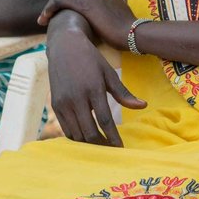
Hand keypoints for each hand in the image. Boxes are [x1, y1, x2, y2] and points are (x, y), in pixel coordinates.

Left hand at [38, 0, 134, 48]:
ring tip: (43, 20)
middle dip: (54, 2)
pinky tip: (44, 19)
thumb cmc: (126, 29)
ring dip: (49, 6)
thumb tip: (102, 20)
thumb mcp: (115, 16)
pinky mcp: (84, 4)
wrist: (133, 33)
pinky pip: (59, 1)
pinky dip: (49, 8)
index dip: (65, 0)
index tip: (59, 12)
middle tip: (48, 16)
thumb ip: (107, 12)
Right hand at [47, 26, 145, 145]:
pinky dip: (77, 138)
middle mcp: (76, 98)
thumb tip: (143, 106)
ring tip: (102, 147)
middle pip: (90, 132)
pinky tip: (88, 138)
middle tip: (112, 151)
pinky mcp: (55, 105)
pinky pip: (67, 130)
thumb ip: (123, 93)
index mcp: (93, 88)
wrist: (64, 46)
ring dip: (90, 144)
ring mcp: (63, 103)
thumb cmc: (90, 59)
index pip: (105, 121)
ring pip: (77, 134)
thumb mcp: (109, 73)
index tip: (122, 149)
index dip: (113, 138)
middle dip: (102, 145)